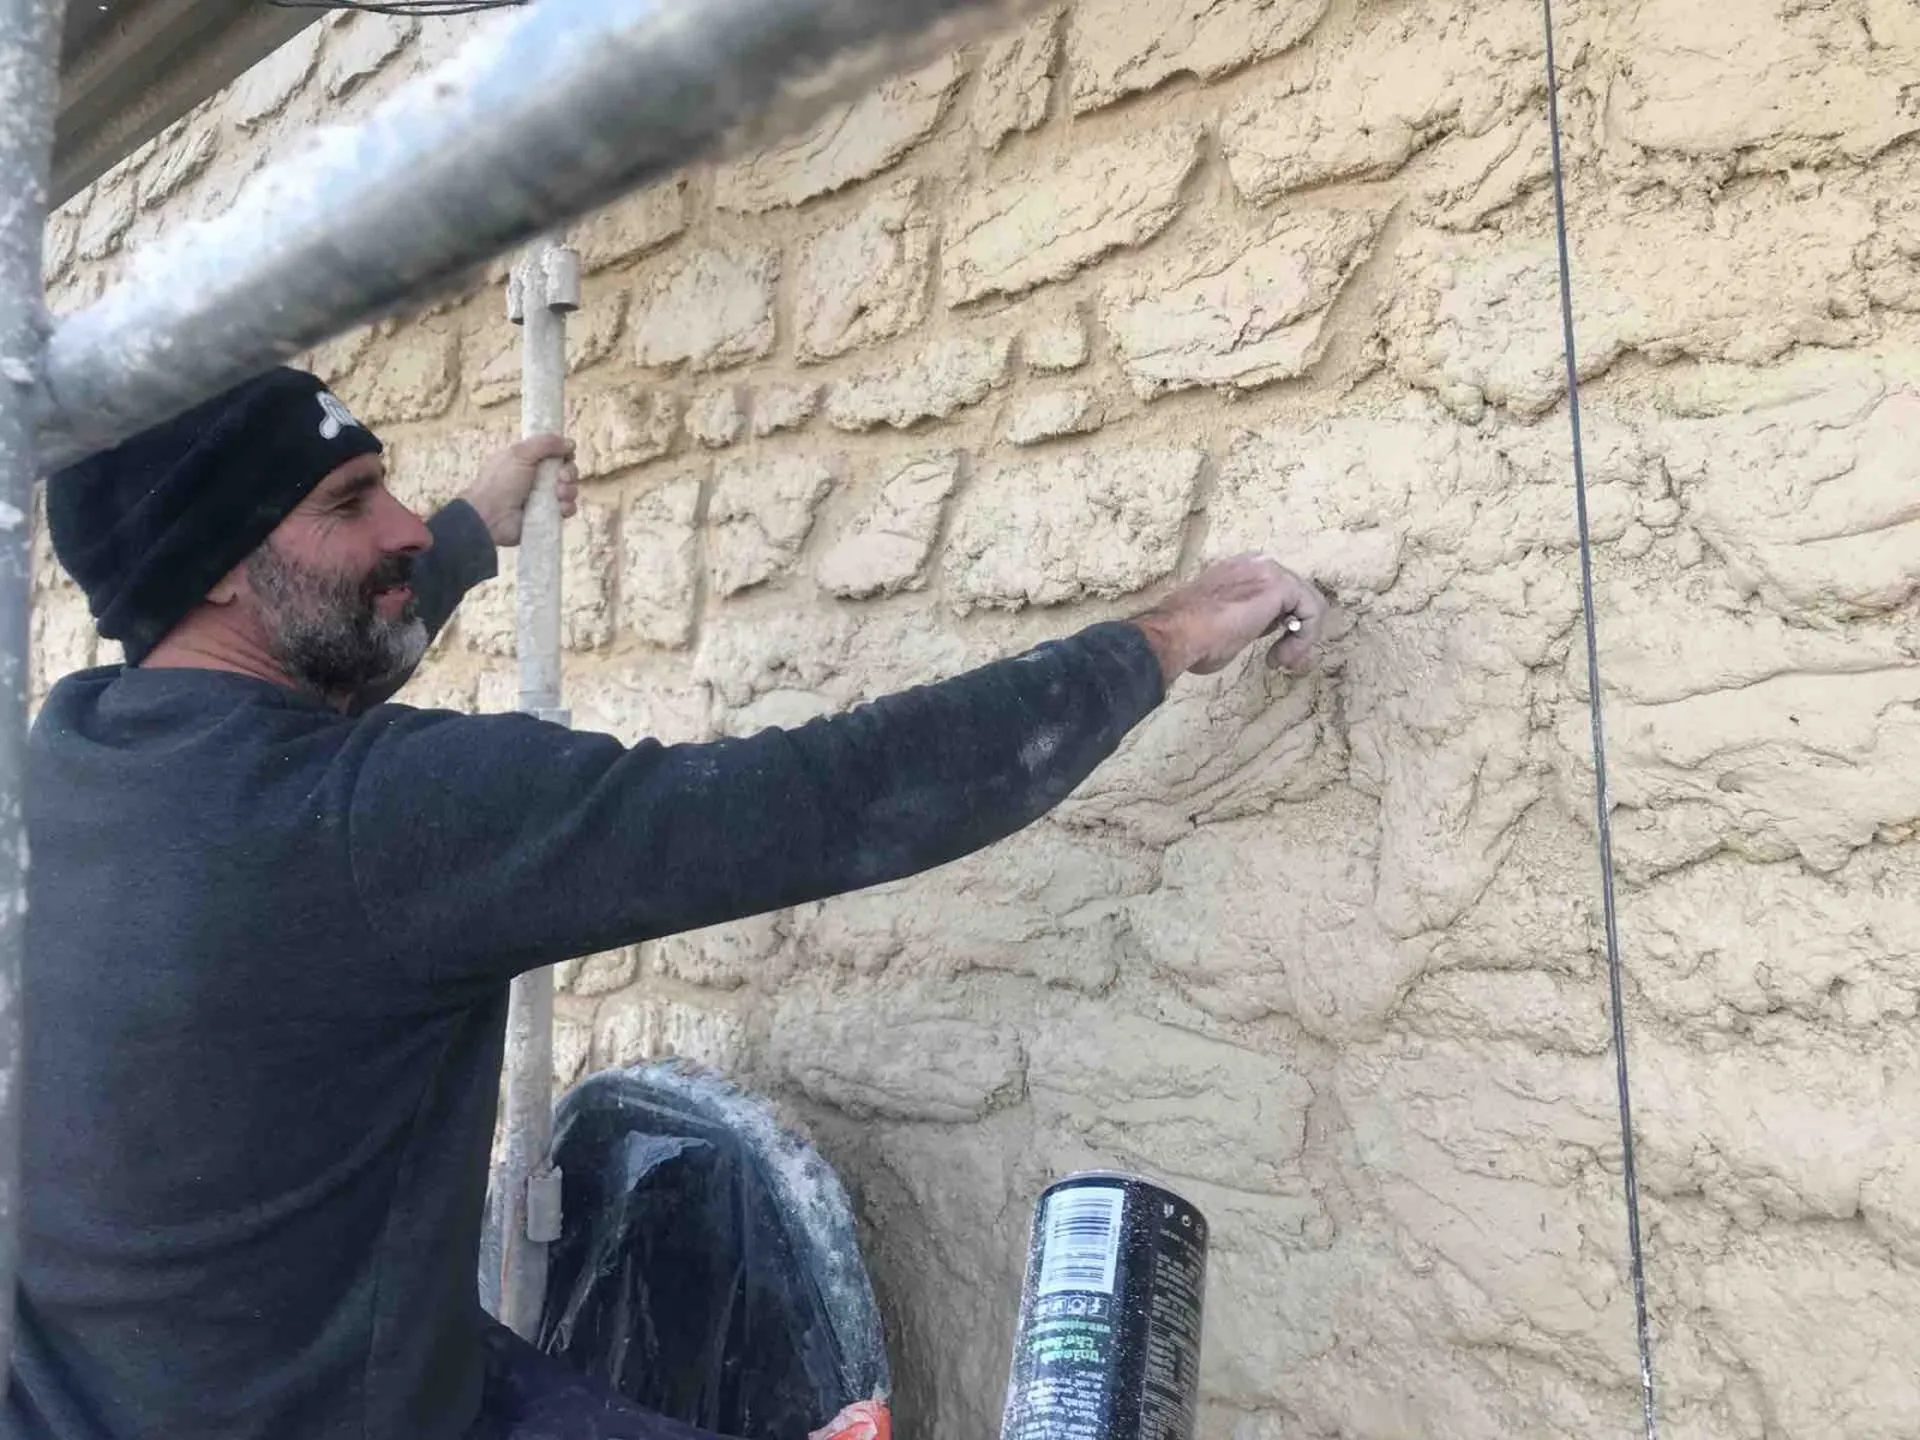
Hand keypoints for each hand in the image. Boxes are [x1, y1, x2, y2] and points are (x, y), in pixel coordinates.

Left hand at [460, 434, 580, 546]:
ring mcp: (543, 497)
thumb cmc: (502, 482)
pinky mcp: (547, 515)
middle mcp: (537, 477)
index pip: (554, 452)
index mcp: (528, 459)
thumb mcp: (520, 454)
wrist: (491, 517)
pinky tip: (560, 508)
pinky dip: (567, 508)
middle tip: (562, 477)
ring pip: (569, 489)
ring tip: (558, 494)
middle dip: (569, 472)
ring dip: (569, 490)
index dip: (564, 452)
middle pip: (566, 470)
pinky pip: (567, 509)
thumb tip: (570, 443)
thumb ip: (545, 443)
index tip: (566, 454)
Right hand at [1131, 554, 1328, 682]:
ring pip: (1307, 603)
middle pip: (1296, 596)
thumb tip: (1254, 631)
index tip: (1273, 654)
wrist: (1175, 634)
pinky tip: (1286, 655)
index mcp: (1239, 571)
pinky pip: (1311, 611)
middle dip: (1297, 632)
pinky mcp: (1279, 586)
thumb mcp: (1222, 627)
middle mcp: (1255, 564)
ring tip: (1284, 661)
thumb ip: (1244, 621)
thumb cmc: (1188, 638)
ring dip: (1302, 638)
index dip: (1281, 625)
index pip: (1276, 594)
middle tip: (1284, 661)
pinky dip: (1305, 638)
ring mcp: (1267, 571)